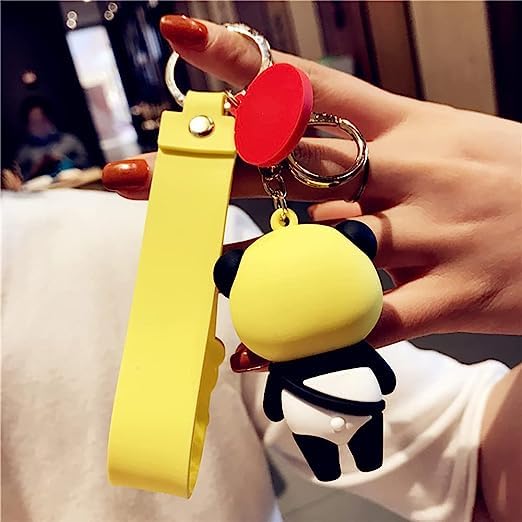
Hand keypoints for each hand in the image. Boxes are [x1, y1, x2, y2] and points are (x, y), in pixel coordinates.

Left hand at [102, 15, 521, 346]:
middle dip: (213, 167)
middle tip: (141, 172)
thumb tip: (297, 161)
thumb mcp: (444, 141)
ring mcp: (430, 237)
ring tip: (200, 270)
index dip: (242, 62)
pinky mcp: (448, 298)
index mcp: (407, 125)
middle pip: (292, 164)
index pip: (309, 83)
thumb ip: (372, 149)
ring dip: (254, 261)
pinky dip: (305, 341)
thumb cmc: (508, 179)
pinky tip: (257, 356)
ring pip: (322, 245)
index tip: (181, 38)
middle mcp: (411, 172)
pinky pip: (361, 322)